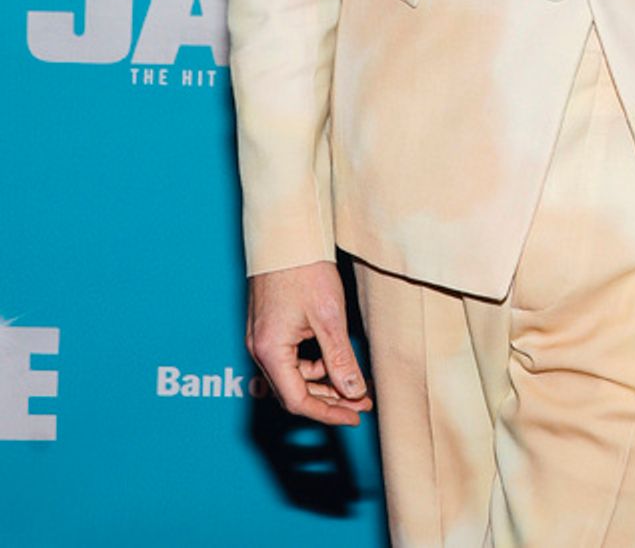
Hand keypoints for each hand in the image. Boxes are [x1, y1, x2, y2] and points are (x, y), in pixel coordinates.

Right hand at [246, 260, 372, 425]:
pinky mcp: (268, 325)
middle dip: (329, 400)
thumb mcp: (329, 318)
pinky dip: (312, 363)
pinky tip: (333, 357)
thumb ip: (340, 359)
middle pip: (293, 391)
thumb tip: (353, 392)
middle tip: (361, 402)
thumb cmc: (304, 269)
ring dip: (322, 382)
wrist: (286, 233)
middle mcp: (260, 348)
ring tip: (354, 381)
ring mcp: (262, 336)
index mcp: (271, 350)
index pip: (298, 400)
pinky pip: (289, 357)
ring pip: (292, 375)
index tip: (354, 415)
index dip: (328, 413)